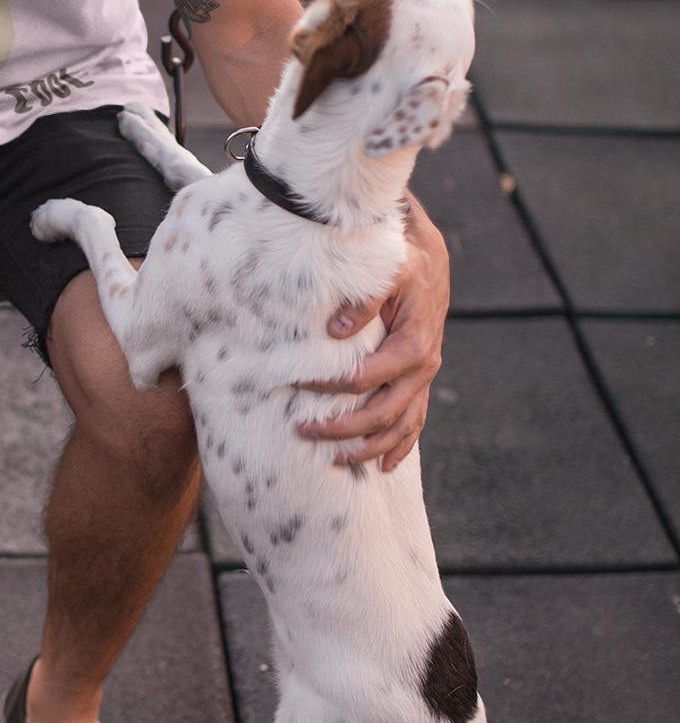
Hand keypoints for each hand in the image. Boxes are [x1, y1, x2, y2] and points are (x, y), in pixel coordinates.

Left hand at [297, 198, 448, 472]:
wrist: (427, 255)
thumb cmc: (400, 260)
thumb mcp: (385, 269)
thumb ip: (363, 298)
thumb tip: (337, 332)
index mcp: (413, 343)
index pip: (365, 376)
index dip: (329, 385)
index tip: (295, 385)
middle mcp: (423, 366)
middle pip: (383, 412)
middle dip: (344, 429)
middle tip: (304, 432)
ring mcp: (424, 377)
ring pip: (401, 426)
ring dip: (370, 447)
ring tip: (336, 460)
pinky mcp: (421, 380)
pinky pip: (415, 421)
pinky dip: (400, 446)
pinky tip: (384, 467)